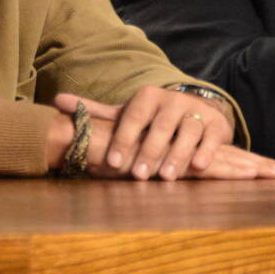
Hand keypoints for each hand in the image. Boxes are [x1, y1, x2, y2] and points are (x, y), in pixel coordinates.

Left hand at [54, 87, 236, 179]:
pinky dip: (206, 151)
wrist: (194, 109)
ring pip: (187, 130)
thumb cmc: (152, 119)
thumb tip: (57, 101)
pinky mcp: (217, 126)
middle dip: (149, 151)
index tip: (113, 163)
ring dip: (177, 153)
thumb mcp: (126, 114)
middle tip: (139, 175)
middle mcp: (172, 101)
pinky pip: (212, 138)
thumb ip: (96, 112)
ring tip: (166, 177)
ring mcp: (196, 111)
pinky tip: (197, 168)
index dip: (123, 138)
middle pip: (160, 125)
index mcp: (147, 97)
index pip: (132, 116)